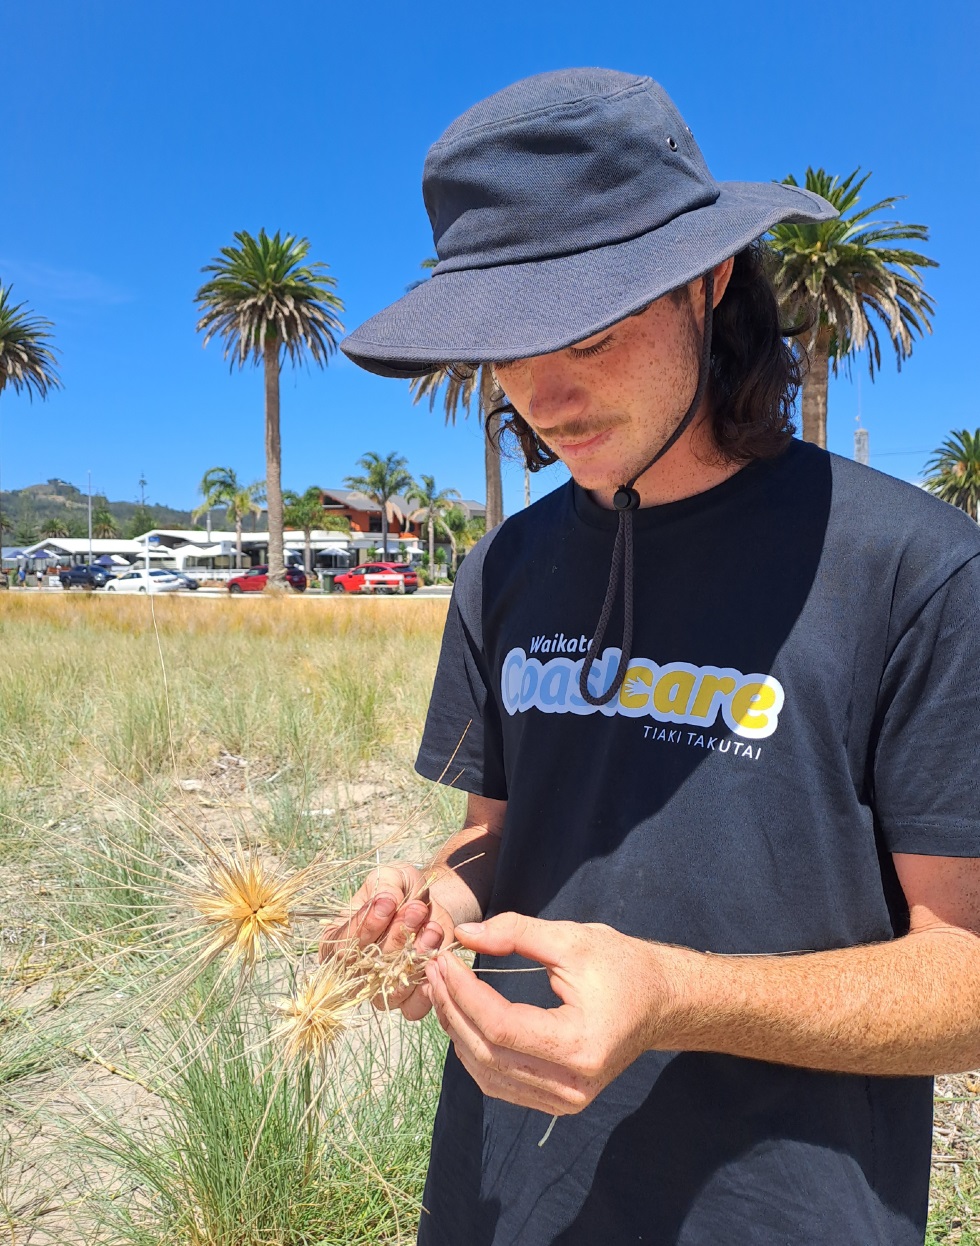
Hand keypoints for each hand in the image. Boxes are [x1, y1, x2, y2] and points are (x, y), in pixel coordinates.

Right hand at [318, 863, 455, 1019]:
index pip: (340, 945)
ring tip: (432, 928)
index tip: (387, 902)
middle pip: (367, 967)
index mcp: (338, 941)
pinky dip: (427, 982)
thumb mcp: (391, 876)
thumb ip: (385, 885)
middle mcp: (355, 971)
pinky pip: (413, 1007)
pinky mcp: (407, 1002)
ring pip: (391, 988)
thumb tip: (385, 899)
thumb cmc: (402, 890)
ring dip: (414, 956)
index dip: (364, 926)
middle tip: (416, 909)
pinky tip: (438, 955)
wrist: (432, 903)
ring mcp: (380, 990)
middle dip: (395, 936)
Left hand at [424, 912, 678, 1115]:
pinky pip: (502, 1083)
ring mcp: (565, 1101)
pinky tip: (463, 1018)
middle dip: (453, 1011)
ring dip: (458, 1033)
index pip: (501, 1026)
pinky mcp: (557, 1102)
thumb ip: (516, 932)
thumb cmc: (623, 966)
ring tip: (442, 992)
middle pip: (489, 1054)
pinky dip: (475, 1052)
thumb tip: (464, 933)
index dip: (464, 993)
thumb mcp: (572, 938)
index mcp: (580, 1046)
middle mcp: (572, 1085)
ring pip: (488, 1074)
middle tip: (434, 972)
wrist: (661, 1002)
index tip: (444, 960)